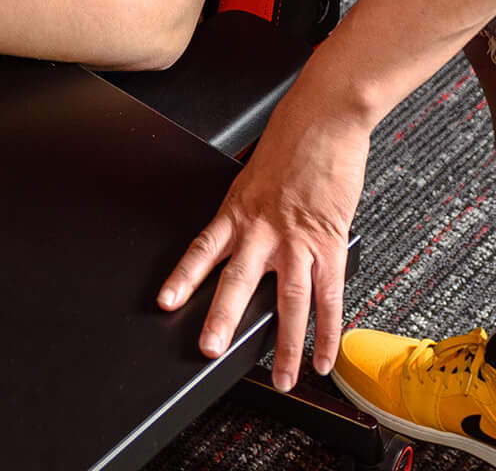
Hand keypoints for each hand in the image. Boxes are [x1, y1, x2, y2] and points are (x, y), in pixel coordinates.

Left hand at [157, 79, 366, 385]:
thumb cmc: (290, 140)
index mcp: (238, 209)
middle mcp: (263, 228)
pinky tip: (323, 358)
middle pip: (238, 280)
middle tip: (209, 348)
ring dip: (284, 344)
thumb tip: (240, 234)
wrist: (324, 119)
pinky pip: (328, 296)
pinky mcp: (330, 243)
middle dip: (223, 317)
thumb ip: (246, 210)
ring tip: (280, 377)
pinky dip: (327, 332)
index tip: (166, 302)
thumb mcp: (252, 175)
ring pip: (288, 300)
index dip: (184, 276)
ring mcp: (297, 239)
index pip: (203, 248)